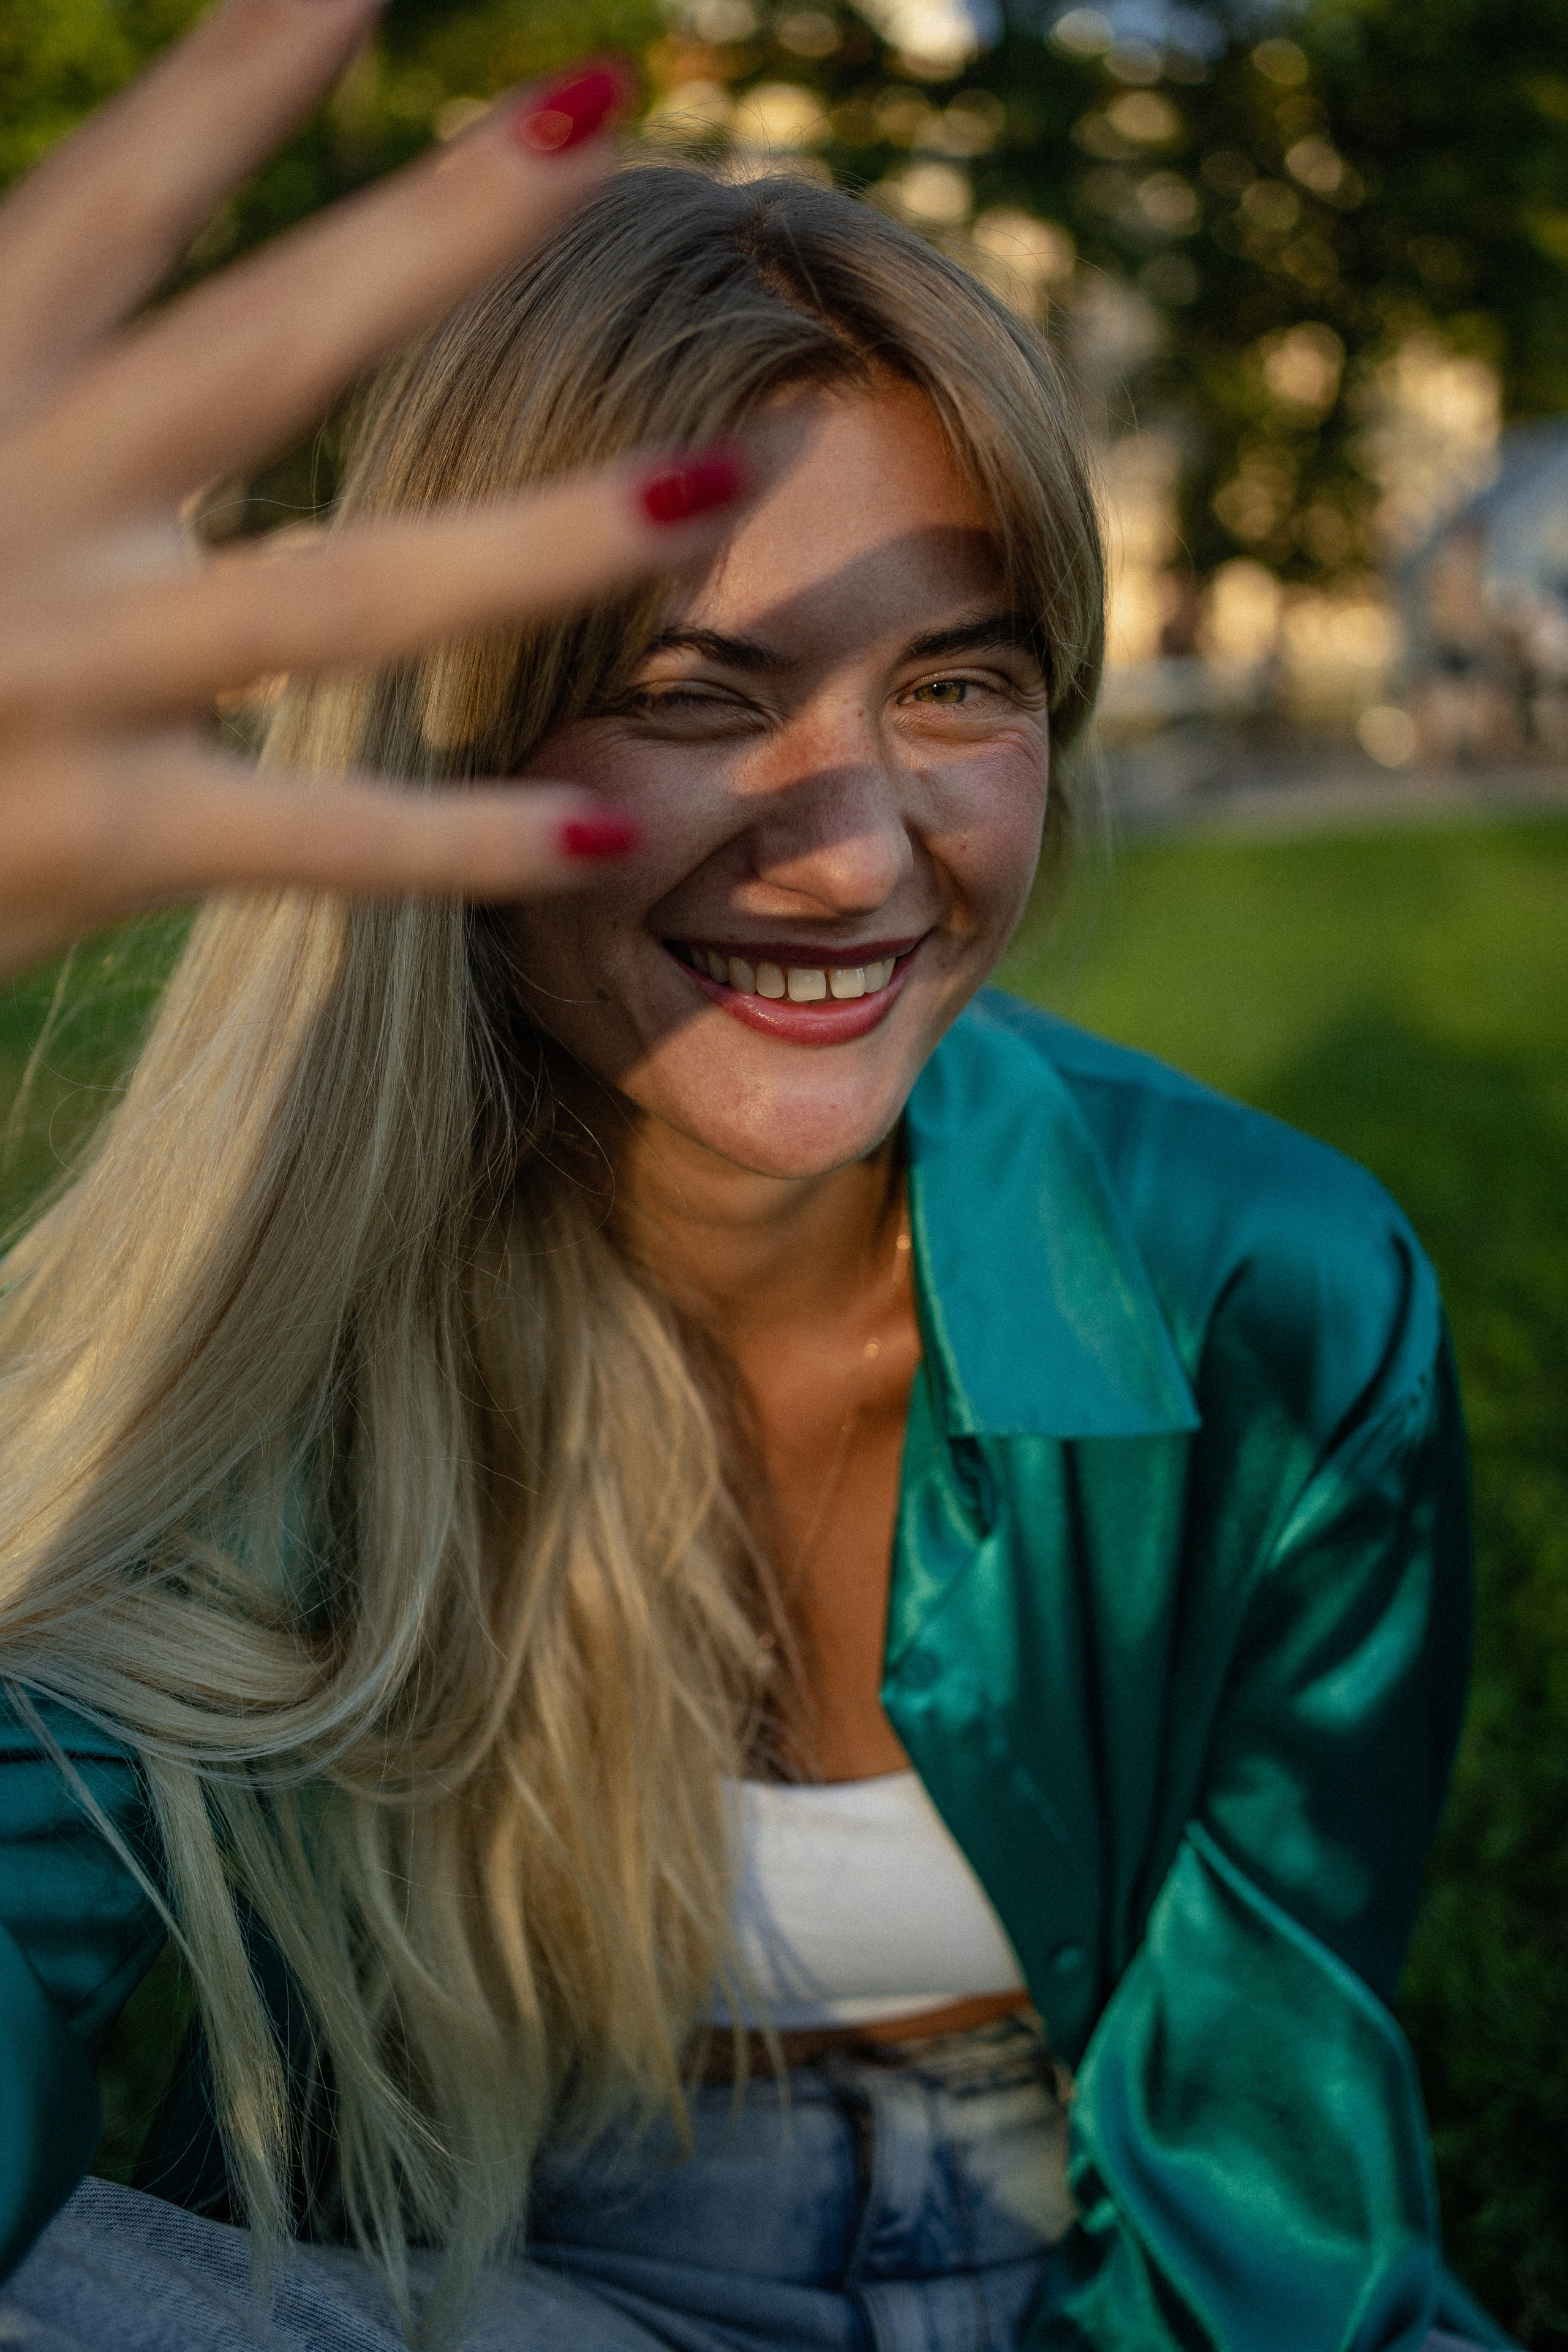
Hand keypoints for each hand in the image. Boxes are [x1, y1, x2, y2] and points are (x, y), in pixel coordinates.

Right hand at [0, 0, 746, 981]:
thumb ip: (29, 337)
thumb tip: (116, 256)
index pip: (114, 198)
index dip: (236, 73)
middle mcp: (17, 502)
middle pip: (264, 346)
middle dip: (437, 225)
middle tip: (601, 104)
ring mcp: (65, 672)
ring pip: (340, 594)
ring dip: (544, 535)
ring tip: (720, 477)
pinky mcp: (98, 836)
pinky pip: (317, 841)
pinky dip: (463, 836)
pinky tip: (612, 821)